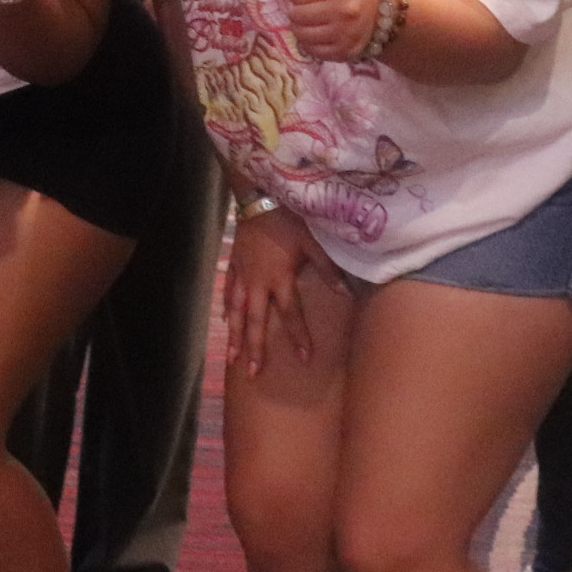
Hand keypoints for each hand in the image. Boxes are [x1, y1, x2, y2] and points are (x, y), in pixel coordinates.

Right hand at [225, 203, 343, 375]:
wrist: (258, 199)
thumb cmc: (288, 221)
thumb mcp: (312, 243)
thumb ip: (328, 269)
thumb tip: (346, 294)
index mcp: (280, 279)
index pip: (291, 314)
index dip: (299, 337)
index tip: (305, 359)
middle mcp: (258, 283)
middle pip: (256, 322)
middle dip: (255, 348)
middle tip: (252, 372)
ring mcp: (242, 276)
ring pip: (237, 313)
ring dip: (236, 336)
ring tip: (233, 357)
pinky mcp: (234, 266)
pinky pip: (228, 292)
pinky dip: (227, 308)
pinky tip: (225, 321)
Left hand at [284, 0, 379, 61]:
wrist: (385, 13)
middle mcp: (341, 9)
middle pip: (294, 14)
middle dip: (301, 9)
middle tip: (316, 6)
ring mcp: (343, 33)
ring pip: (300, 34)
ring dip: (304, 28)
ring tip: (318, 20)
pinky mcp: (343, 51)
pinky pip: (311, 50)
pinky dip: (313, 44)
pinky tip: (325, 33)